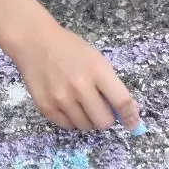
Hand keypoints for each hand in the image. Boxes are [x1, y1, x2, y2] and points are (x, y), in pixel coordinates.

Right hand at [9, 25, 140, 131]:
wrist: (35, 42)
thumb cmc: (70, 49)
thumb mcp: (97, 59)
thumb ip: (111, 85)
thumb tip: (127, 112)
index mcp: (97, 71)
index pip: (121, 101)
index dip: (130, 117)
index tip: (133, 124)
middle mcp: (80, 87)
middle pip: (103, 122)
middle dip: (106, 118)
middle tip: (100, 110)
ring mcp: (61, 98)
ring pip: (86, 127)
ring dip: (88, 120)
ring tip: (81, 104)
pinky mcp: (45, 107)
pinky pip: (67, 126)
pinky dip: (72, 120)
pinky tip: (68, 105)